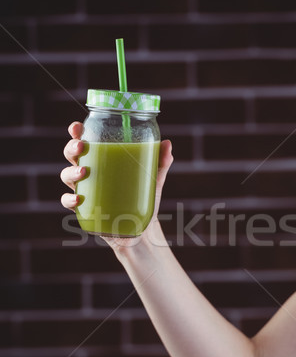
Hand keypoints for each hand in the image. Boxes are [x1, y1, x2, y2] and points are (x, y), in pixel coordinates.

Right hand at [60, 121, 173, 249]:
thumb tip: (168, 144)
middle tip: (82, 146)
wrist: (142, 230)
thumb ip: (161, 162)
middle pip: (72, 155)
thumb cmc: (144, 199)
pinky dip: (69, 199)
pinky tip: (78, 199)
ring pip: (67, 176)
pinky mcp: (84, 209)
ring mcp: (85, 190)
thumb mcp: (154, 179)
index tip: (77, 127)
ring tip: (83, 172)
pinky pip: (68, 202)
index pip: (86, 140)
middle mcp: (90, 172)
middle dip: (72, 148)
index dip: (77, 131)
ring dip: (71, 172)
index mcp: (103, 160)